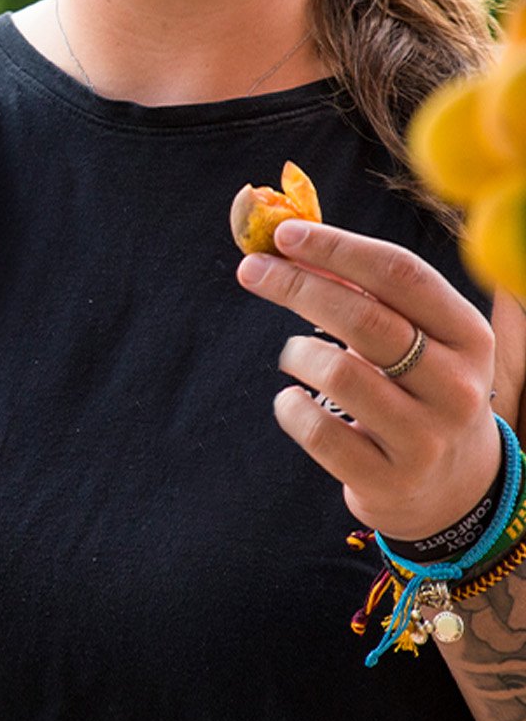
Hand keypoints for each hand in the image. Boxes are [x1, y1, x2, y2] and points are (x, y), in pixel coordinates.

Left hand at [236, 217, 500, 541]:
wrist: (452, 486)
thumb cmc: (418, 387)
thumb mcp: (416, 337)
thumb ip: (364, 291)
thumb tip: (291, 245)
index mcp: (468, 335)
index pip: (400, 274)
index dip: (337, 247)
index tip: (284, 234)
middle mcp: (456, 387)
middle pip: (366, 319)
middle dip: (298, 286)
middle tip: (252, 270)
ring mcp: (426, 439)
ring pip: (340, 375)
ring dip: (297, 353)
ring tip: (294, 354)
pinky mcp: (390, 481)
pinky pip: (319, 432)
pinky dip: (290, 406)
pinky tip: (292, 399)